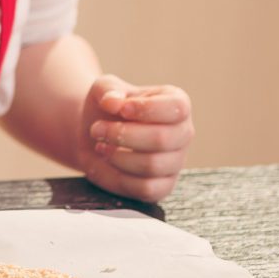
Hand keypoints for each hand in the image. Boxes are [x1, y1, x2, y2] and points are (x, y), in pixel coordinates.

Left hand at [80, 76, 192, 203]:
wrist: (96, 134)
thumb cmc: (108, 107)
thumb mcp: (104, 89)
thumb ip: (108, 90)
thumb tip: (113, 102)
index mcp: (177, 105)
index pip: (176, 107)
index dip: (146, 109)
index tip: (121, 109)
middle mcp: (182, 134)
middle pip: (162, 139)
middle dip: (123, 135)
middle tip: (97, 129)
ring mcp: (175, 162)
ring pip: (152, 165)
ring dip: (118, 156)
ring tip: (100, 146)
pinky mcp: (162, 186)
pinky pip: (146, 188)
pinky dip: (121, 177)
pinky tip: (108, 162)